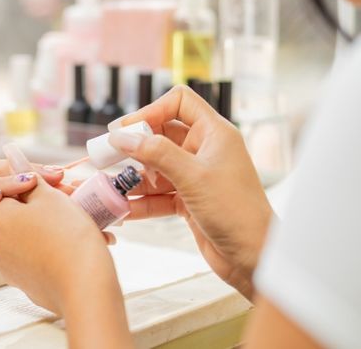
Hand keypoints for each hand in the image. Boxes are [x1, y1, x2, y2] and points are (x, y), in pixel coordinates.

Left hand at [0, 178, 116, 314]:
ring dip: (54, 232)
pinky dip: (55, 253)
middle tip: (77, 209)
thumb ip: (28, 175)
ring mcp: (8, 267)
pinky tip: (78, 250)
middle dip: (48, 211)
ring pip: (32, 238)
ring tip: (85, 230)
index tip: (63, 193)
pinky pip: (39, 260)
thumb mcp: (49, 196)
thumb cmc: (67, 236)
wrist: (84, 287)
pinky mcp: (25, 284)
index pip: (13, 192)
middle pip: (21, 216)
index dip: (41, 190)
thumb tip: (11, 155)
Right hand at [110, 85, 273, 298]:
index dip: (151, 111)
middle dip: (134, 147)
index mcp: (214, 134)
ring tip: (110, 186)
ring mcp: (195, 175)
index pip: (179, 103)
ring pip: (155, 167)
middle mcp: (204, 150)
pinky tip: (122, 209)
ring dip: (133, 177)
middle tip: (107, 156)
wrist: (254, 258)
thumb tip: (121, 137)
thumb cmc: (236, 211)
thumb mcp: (192, 177)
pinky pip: (157, 193)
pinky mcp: (188, 199)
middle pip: (161, 135)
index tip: (126, 130)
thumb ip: (155, 153)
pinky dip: (141, 200)